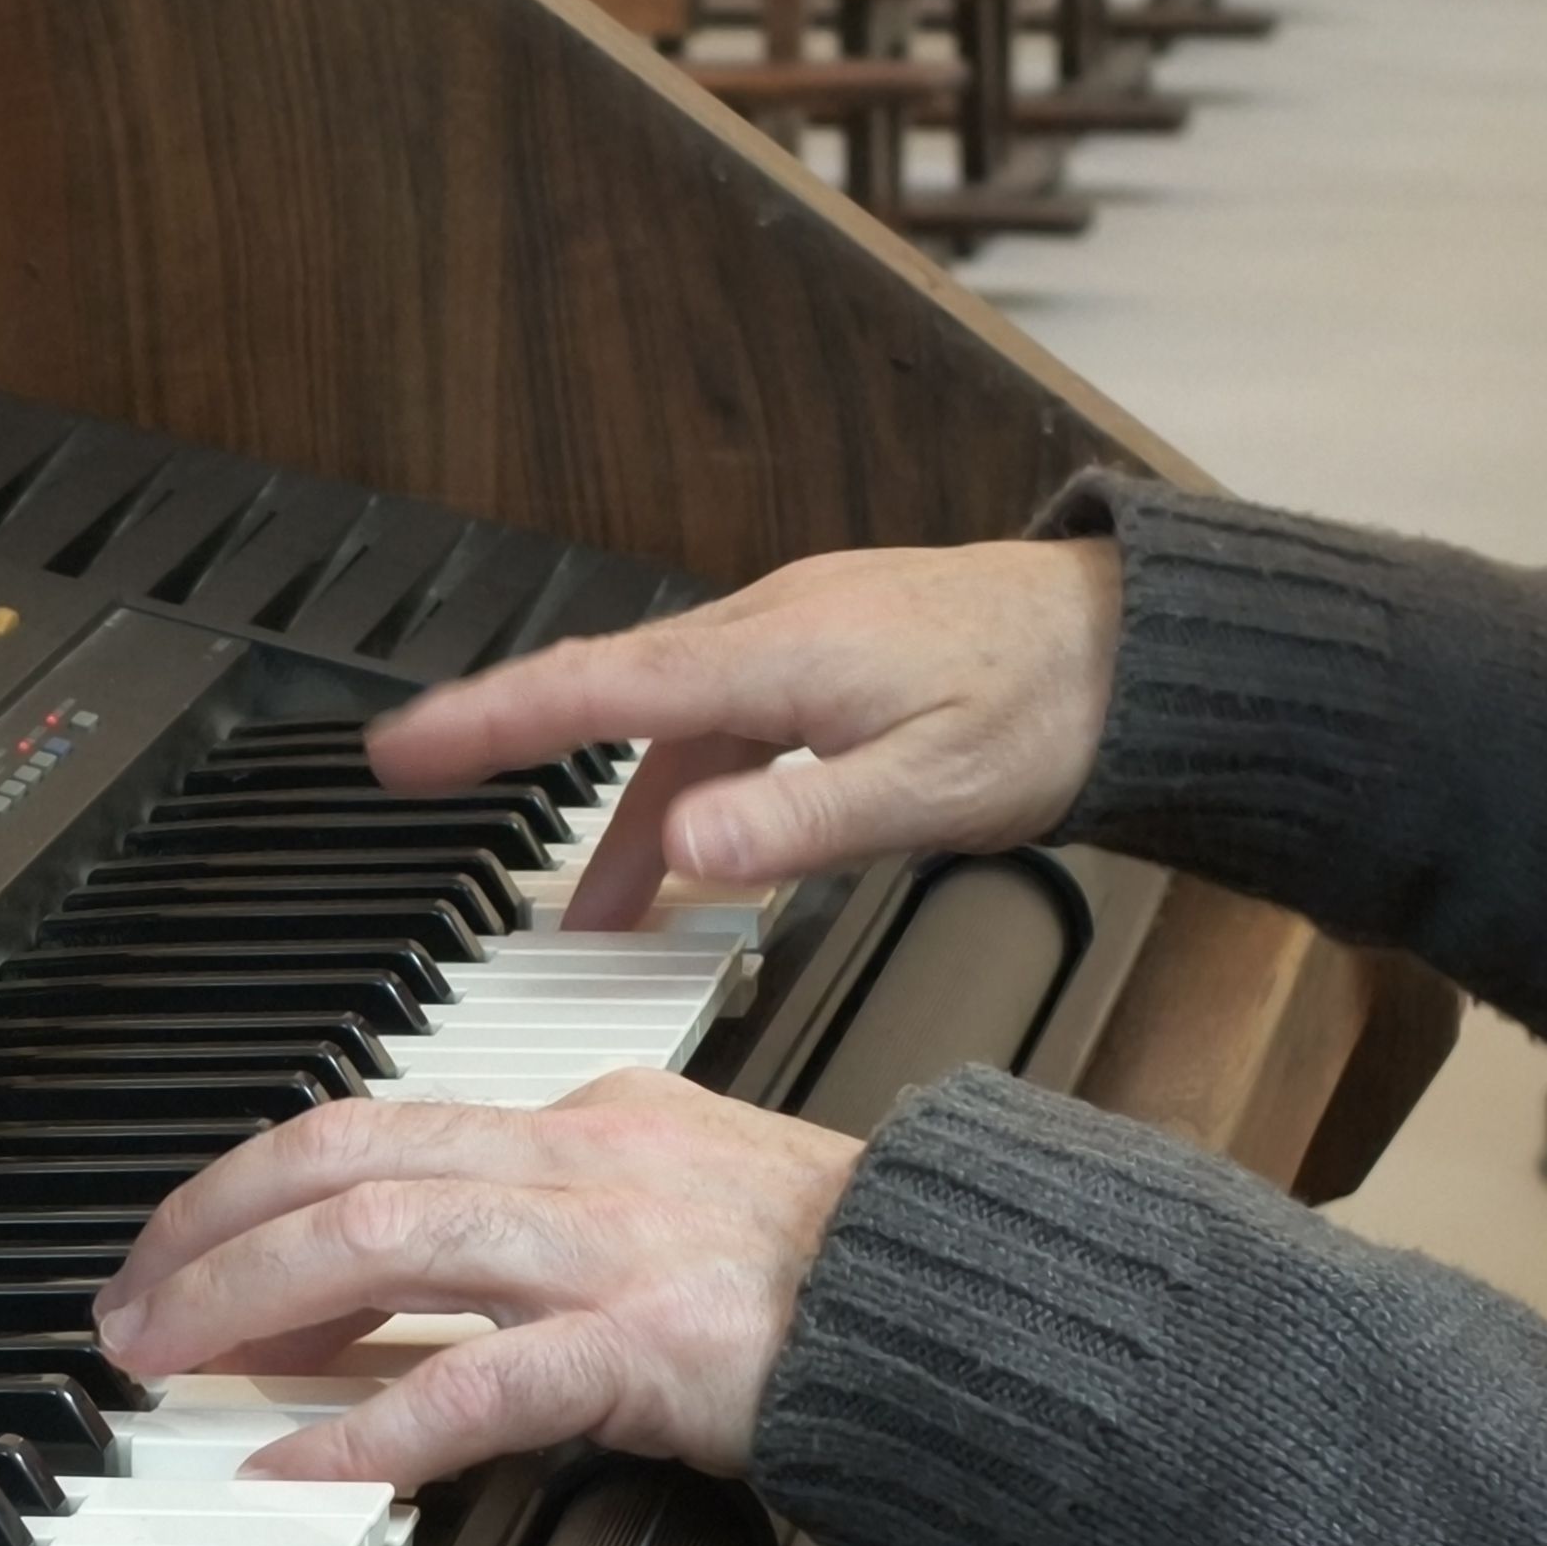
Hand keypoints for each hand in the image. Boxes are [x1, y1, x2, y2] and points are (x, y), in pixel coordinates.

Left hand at [93, 1070, 859, 1487]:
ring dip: (245, 1299)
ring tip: (165, 1360)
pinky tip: (299, 1469)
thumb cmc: (834, 1275)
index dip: (260, 1191)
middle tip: (132, 1305)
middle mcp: (580, 1160)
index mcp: (584, 1121)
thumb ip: (538, 1233)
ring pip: (379, 1235)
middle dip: (210, 1227)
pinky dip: (369, 1427)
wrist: (968, 1306)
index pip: (378, 1127)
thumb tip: (398, 1293)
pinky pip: (477, 1382)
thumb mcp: (668, 1204)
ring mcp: (609, 1248)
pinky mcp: (647, 1346)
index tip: (191, 1254)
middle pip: (343, 1159)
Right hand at [366, 539, 1120, 927]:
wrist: (1146, 646)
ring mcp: (793, 640)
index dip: (485, 720)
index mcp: (775, 657)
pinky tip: (689, 861)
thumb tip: (681, 852)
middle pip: (603, 695)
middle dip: (504, 745)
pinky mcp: (824, 660)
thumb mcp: (929, 792)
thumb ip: (795, 827)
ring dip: (616, 813)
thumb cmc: (1055, 705)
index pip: (592, 686)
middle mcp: (768, 630)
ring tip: (584, 915)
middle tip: (412, 777)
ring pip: (666, 727)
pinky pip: (718, 727)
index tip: (400, 748)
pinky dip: (683, 795)